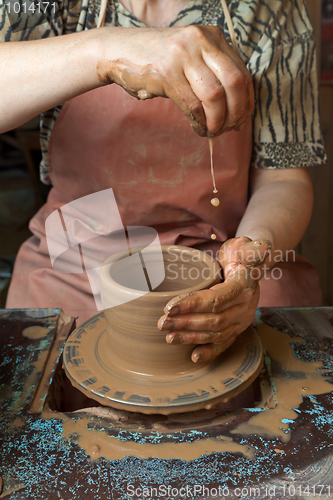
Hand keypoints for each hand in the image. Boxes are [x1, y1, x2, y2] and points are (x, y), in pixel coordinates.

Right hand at [96, 25, 253, 135]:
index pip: (242, 72)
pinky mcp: (167, 73)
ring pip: (215, 96)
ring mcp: (183, 55)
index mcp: (212, 36)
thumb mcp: (191, 59)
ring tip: (213, 131)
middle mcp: (201, 40)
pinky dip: (200, 123)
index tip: (242, 119)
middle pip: (235, 82)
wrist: (118, 52)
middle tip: (231, 128)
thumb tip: (238, 111)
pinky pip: (193, 106)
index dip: (247, 101)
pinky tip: (199, 129)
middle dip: (237, 112)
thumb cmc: (158, 62)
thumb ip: (213, 75)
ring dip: (217, 121)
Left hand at [157, 237, 270, 362]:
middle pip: (213, 320)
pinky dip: (210, 352)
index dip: (192, 304)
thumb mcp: (245, 246)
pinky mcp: (237, 328)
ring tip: (169, 338)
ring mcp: (242, 321)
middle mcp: (245, 307)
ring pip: (215, 333)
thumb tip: (263, 247)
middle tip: (162, 323)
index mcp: (244, 287)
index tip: (169, 307)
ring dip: (191, 337)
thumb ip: (252, 248)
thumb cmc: (241, 254)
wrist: (250, 267)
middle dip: (186, 323)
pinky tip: (194, 357)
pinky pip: (224, 343)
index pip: (216, 299)